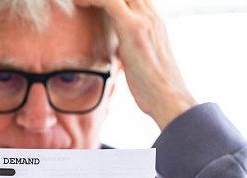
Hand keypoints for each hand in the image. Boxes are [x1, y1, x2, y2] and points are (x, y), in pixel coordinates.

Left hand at [76, 0, 196, 129]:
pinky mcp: (134, 28)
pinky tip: (78, 3)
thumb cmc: (153, 88)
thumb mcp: (139, 60)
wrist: (169, 99)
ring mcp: (144, 19)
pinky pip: (109, 1)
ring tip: (77, 0)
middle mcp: (151, 16)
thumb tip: (119, 48)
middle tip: (81, 0)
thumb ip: (130, 47)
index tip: (90, 2)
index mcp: (153, 22)